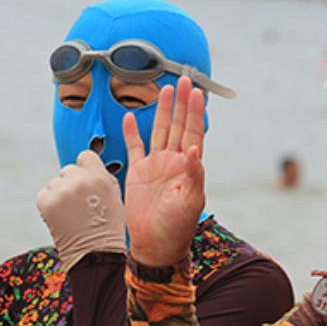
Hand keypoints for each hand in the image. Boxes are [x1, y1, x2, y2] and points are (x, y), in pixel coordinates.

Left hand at [36, 150, 124, 270]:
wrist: (95, 253)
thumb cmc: (108, 227)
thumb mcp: (115, 196)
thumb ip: (102, 177)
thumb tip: (88, 166)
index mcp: (99, 177)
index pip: (85, 156)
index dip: (86, 168)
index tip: (87, 179)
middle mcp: (79, 180)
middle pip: (68, 170)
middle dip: (73, 183)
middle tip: (80, 202)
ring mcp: (61, 191)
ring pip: (55, 183)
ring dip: (61, 194)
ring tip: (72, 212)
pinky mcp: (45, 202)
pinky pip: (45, 194)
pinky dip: (50, 204)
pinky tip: (62, 216)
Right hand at [123, 76, 206, 267]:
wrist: (156, 245)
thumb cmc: (177, 228)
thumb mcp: (190, 203)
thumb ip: (193, 176)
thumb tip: (193, 151)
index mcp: (188, 167)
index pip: (193, 133)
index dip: (195, 113)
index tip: (197, 93)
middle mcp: (173, 162)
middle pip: (178, 125)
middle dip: (181, 103)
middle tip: (184, 80)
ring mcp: (156, 166)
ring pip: (159, 131)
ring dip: (162, 111)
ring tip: (165, 89)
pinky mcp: (138, 173)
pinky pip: (135, 147)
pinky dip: (132, 132)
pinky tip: (130, 116)